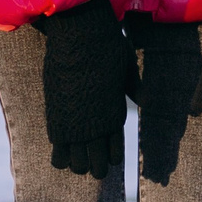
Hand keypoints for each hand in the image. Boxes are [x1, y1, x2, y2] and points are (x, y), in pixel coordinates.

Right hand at [36, 0, 133, 175]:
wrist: (80, 34)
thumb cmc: (106, 47)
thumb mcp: (127, 68)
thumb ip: (135, 87)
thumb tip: (146, 101)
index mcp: (115, 115)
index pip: (115, 151)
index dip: (112, 157)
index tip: (109, 158)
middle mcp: (96, 125)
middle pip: (97, 164)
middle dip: (95, 167)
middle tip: (91, 164)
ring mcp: (75, 124)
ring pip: (77, 163)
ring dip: (77, 164)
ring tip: (76, 161)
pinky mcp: (55, 117)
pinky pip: (57, 151)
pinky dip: (60, 158)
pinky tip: (61, 157)